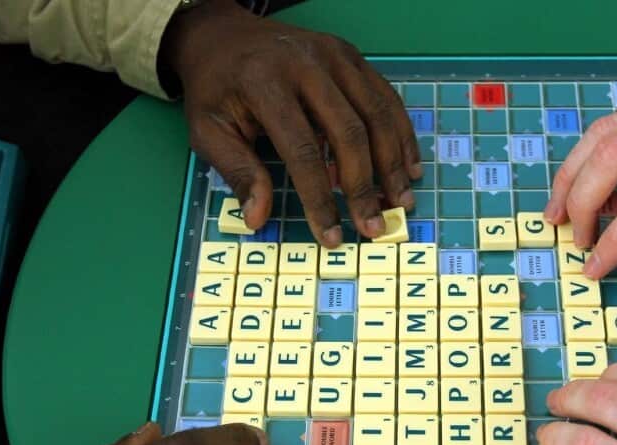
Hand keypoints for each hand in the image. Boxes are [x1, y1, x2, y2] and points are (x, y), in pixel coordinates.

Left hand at [164, 0, 421, 245]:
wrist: (224, 36)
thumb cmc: (217, 89)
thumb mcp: (208, 130)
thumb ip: (236, 172)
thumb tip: (257, 219)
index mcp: (265, 83)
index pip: (301, 151)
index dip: (319, 199)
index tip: (332, 235)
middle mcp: (306, 64)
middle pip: (349, 133)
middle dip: (364, 187)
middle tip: (374, 226)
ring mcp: (335, 56)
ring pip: (377, 115)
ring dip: (393, 163)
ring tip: (400, 201)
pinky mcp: (352, 56)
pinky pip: (386, 98)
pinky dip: (401, 135)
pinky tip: (408, 166)